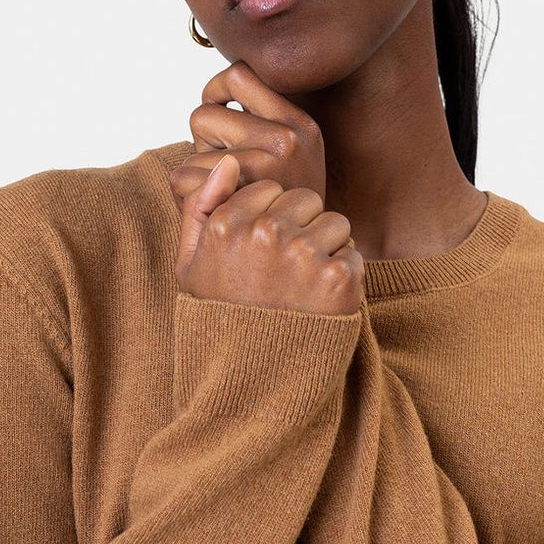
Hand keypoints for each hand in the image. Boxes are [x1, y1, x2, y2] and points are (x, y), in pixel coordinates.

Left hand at [168, 60, 326, 212]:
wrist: (307, 272)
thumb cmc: (286, 218)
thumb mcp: (291, 163)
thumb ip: (259, 127)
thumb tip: (212, 93)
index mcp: (301, 124)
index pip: (239, 75)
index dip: (217, 92)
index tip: (222, 118)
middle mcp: (290, 135)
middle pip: (204, 112)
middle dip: (203, 141)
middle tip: (227, 174)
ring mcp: (270, 160)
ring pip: (191, 150)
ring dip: (195, 171)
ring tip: (224, 196)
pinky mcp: (246, 187)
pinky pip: (185, 178)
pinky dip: (187, 195)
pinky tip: (214, 213)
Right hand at [174, 152, 363, 316]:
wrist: (252, 383)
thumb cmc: (220, 319)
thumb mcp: (191, 266)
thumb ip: (200, 207)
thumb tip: (229, 161)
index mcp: (226, 224)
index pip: (268, 188)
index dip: (269, 218)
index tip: (260, 253)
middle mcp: (263, 234)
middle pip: (305, 199)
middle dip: (301, 227)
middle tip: (285, 272)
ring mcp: (302, 255)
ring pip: (335, 223)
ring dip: (326, 250)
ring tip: (303, 288)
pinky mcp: (338, 279)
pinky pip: (352, 254)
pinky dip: (343, 278)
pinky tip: (319, 304)